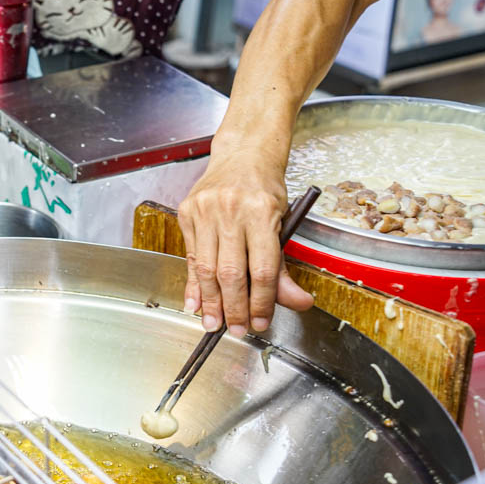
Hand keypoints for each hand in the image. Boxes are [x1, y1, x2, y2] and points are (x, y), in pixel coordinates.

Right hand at [177, 153, 313, 337]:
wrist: (242, 154)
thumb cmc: (265, 188)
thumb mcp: (282, 222)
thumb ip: (283, 267)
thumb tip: (297, 302)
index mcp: (261, 211)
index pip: (262, 269)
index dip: (262, 301)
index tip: (261, 321)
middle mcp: (231, 210)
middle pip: (231, 272)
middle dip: (234, 308)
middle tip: (237, 330)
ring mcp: (205, 210)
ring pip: (205, 268)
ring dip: (211, 301)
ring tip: (214, 324)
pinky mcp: (187, 212)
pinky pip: (189, 256)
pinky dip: (192, 283)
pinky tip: (195, 302)